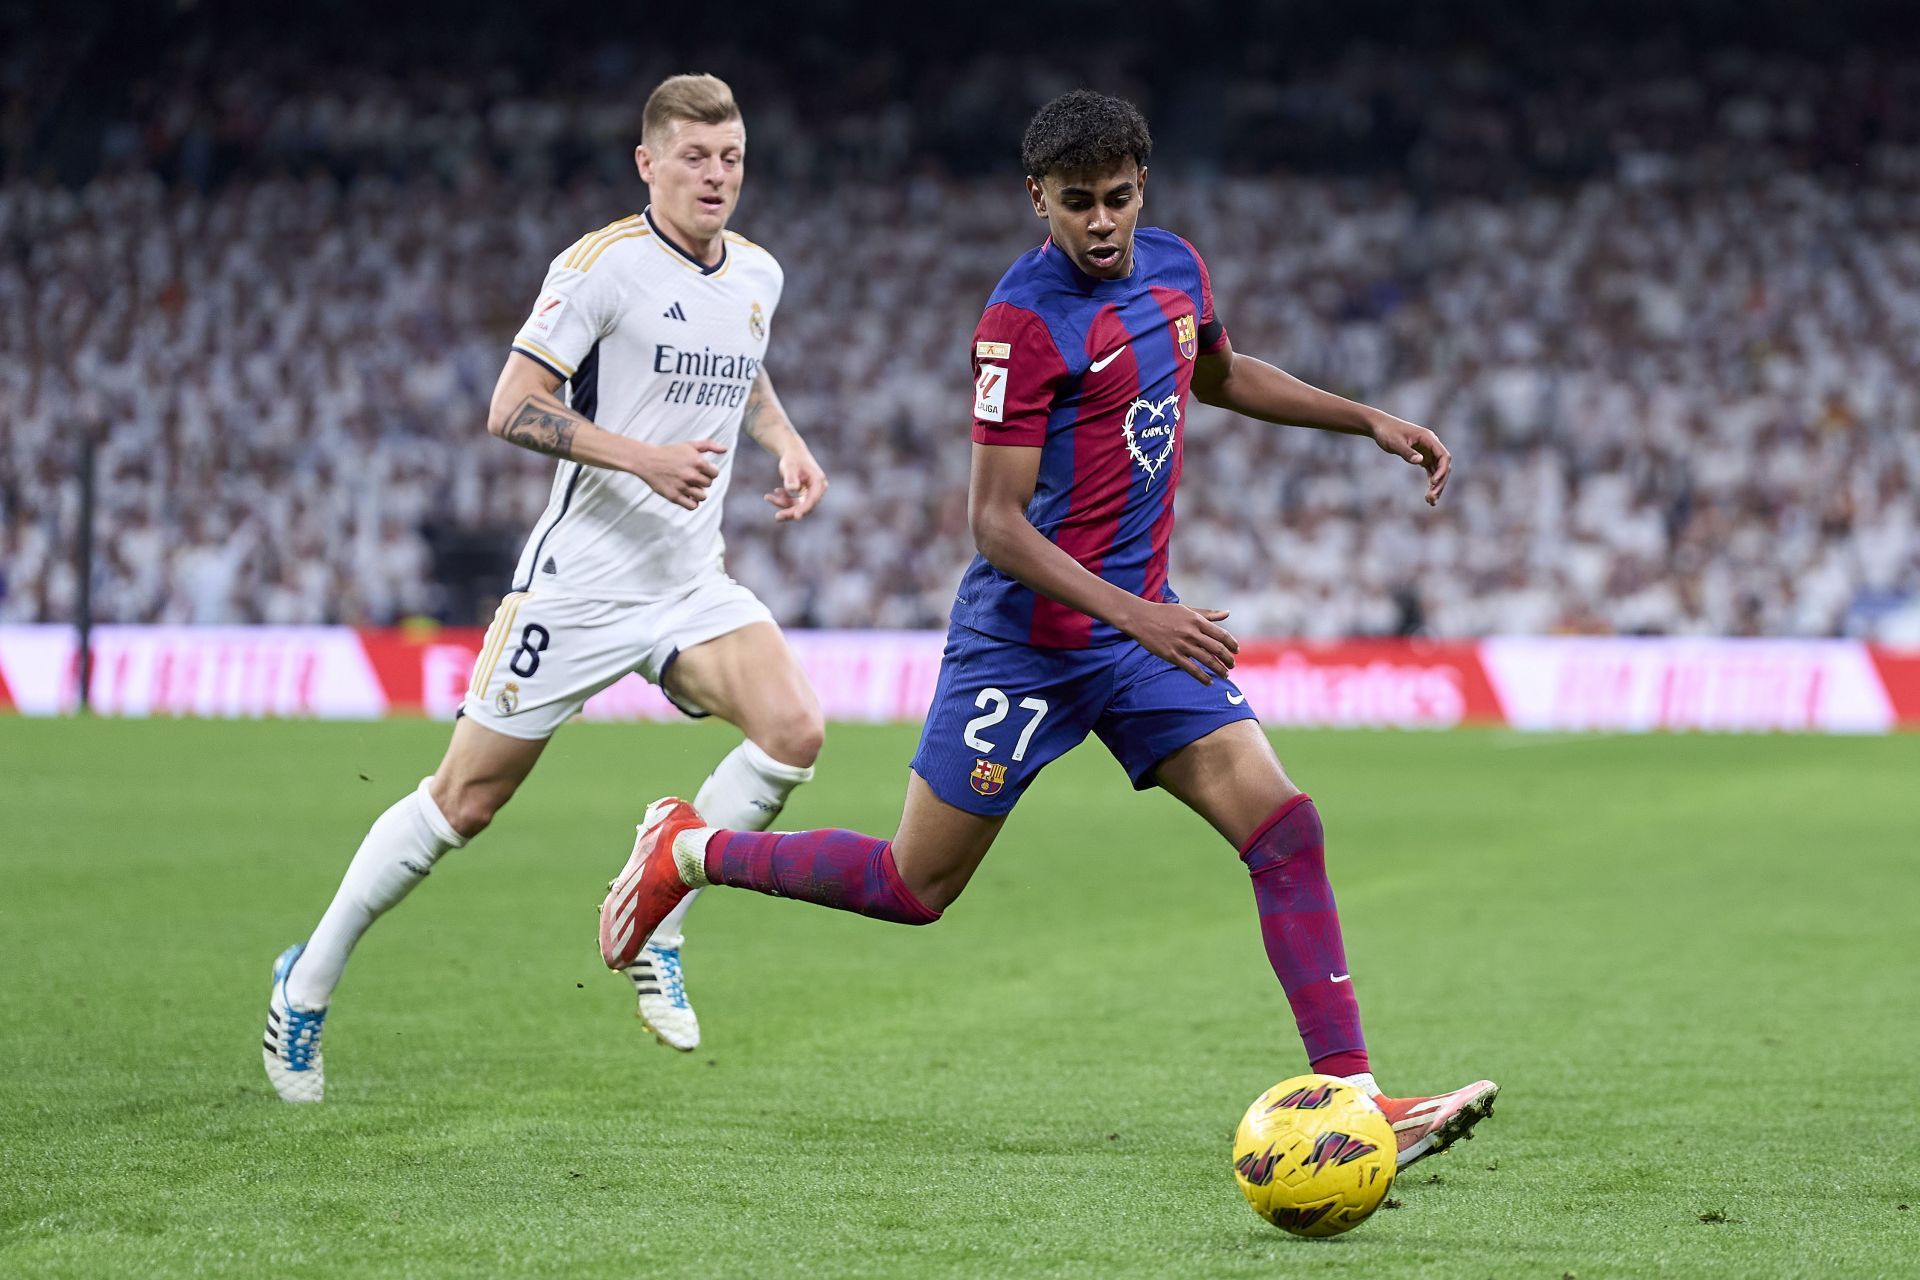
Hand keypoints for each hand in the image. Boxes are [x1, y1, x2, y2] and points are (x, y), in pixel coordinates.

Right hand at [633, 439, 726, 509]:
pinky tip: (687, 496)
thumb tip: (725, 450)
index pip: (715, 473)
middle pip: (708, 484)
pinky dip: (692, 503)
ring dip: (698, 492)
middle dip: (702, 481)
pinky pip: (692, 506)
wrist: (647, 461)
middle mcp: (691, 475)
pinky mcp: (674, 497)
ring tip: (689, 486)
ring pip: (702, 496)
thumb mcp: (690, 445)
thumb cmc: (670, 452)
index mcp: (697, 462)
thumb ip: (709, 445)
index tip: (700, 470)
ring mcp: (682, 487)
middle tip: (691, 477)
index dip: (709, 472)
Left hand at [765, 446, 827, 520]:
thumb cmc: (792, 458)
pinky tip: (774, 491)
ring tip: (767, 497)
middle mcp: (817, 489)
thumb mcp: (790, 466)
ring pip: (798, 506)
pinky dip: (783, 499)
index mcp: (818, 481)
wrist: (792, 452)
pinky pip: (793, 502)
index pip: (812, 499)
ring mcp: (811, 493)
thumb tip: (793, 489)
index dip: (804, 509)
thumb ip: (791, 477)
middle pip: (805, 506)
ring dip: (783, 504)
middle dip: (790, 511)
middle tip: (777, 517)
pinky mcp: (804, 494)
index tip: (796, 516)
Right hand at [1122, 602, 1238, 684]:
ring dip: (1219, 670)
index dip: (1232, 644)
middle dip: (1228, 659)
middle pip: (1217, 649)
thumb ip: (1208, 614)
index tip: (1236, 651)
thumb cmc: (1166, 613)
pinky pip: (1192, 670)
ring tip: (1225, 675)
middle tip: (1232, 665)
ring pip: (1207, 660)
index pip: (1221, 635)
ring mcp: (1182, 645)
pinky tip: (1209, 682)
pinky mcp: (1173, 656)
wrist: (1142, 618)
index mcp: (1197, 621)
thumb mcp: (1188, 610)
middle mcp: (1192, 633)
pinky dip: (1203, 677)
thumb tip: (1227, 613)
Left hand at [1368, 413, 1451, 505]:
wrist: (1380, 427)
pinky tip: (1428, 495)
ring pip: (1438, 471)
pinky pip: (1431, 471)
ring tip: (1431, 502)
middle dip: (1440, 483)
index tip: (1433, 483)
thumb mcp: (1395, 443)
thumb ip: (1407, 452)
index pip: (1443, 456)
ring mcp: (1428, 451)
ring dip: (1437, 486)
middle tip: (1432, 499)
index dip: (1442, 470)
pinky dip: (1431, 483)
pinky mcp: (1423, 457)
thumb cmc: (1387, 432)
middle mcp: (1431, 445)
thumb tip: (1421, 461)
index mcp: (1428, 438)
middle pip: (1443, 466)